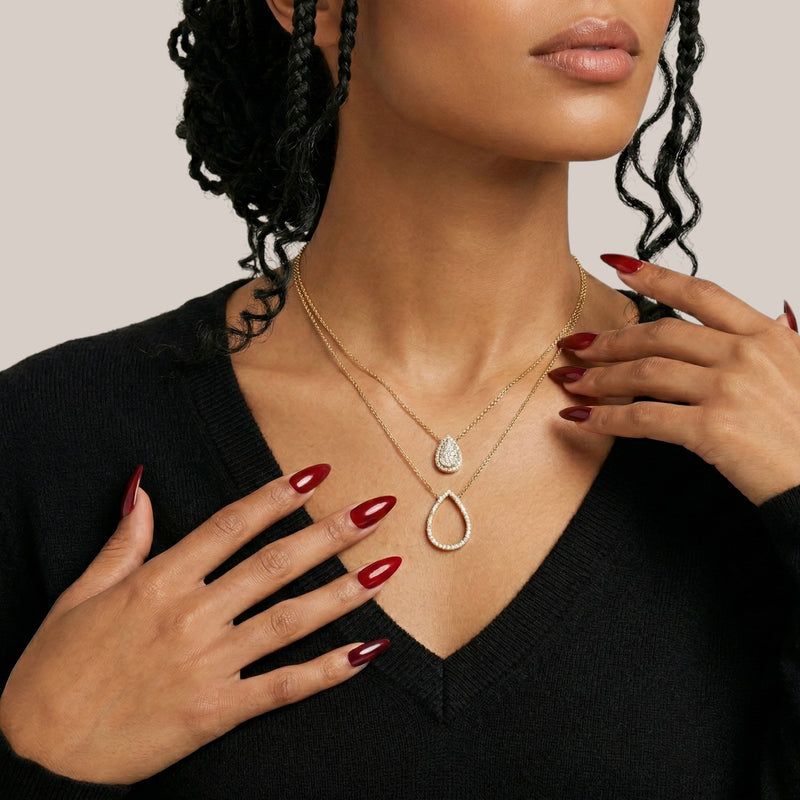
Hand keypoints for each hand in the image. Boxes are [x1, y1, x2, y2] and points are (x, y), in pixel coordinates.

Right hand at [0, 465, 397, 784]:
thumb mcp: (81, 594)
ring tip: (387, 567)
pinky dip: (329, 670)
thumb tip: (142, 489)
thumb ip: (123, 542)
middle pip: (275, 564)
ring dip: (344, 591)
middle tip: (377, 509)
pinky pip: (284, 687)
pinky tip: (368, 651)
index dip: (277, 496)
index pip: (231, 525)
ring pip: (291, 619)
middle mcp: (192, 615)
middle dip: (331, 533)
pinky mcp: (217, 711)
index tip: (316, 474)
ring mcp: (209, 663)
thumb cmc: (54, 671)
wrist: (40, 755)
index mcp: (159, 581)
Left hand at [550, 254, 799, 505]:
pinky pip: (643, 418)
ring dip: (599, 377)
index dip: (654, 276)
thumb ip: (775, 341)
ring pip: (645, 372)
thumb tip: (770, 312)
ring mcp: (729, 389)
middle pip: (660, 333)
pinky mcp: (713, 428)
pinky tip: (583, 420)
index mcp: (767, 335)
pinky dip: (606, 419)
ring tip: (570, 381)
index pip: (701, 293)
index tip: (618, 264)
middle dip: (610, 339)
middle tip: (576, 344)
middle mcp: (746, 354)